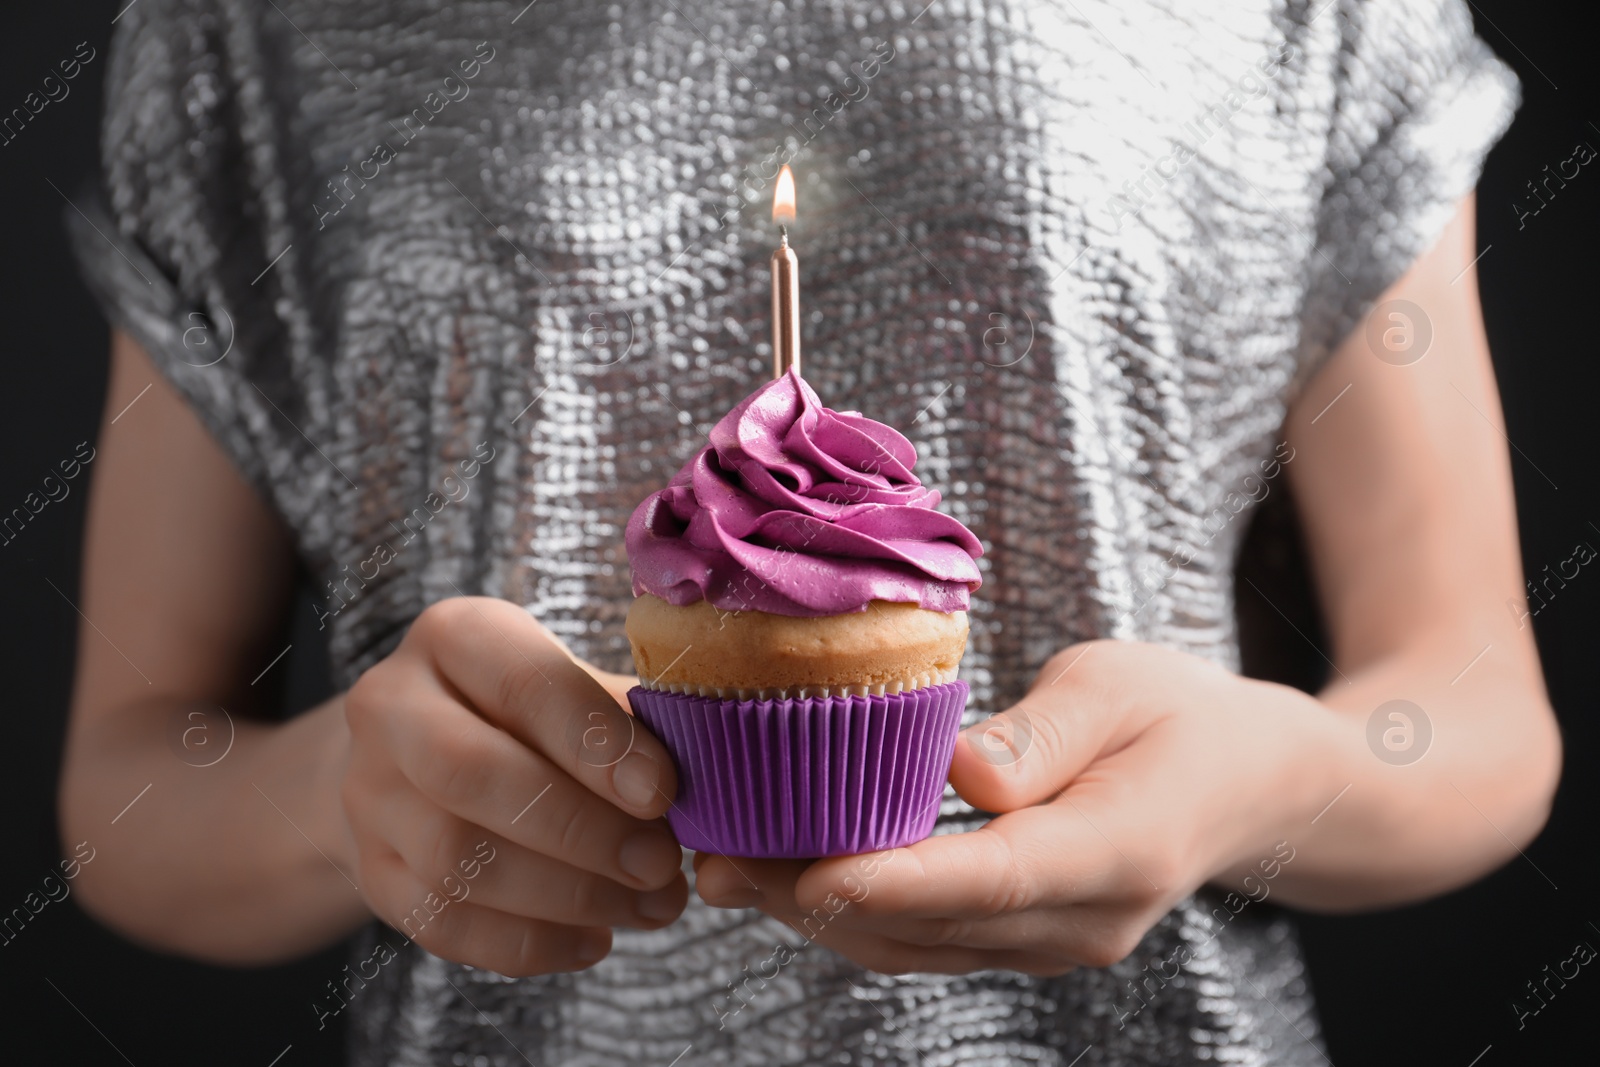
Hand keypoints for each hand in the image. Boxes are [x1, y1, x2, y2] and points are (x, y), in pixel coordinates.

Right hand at [341, 596, 685, 975]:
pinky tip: (595, 940)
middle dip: (580, 830)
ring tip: (649, 907)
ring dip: (566, 896)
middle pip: (471, 773)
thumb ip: (636, 722)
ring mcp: (367, 792)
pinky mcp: (368, 869)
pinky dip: (529, 942)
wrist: (424, 758)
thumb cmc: (535, 717)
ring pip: (455, 858)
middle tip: (662, 866)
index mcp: (456, 637)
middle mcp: (390, 705)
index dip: (597, 743)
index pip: (523, 683)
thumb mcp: (581, 690)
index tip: (664, 793)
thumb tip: (716, 773)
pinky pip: (443, 922)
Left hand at [695, 640, 1341, 975]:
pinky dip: (859, 913)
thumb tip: (960, 775)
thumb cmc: (1182, 714)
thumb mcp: (1120, 685)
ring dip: (822, 915)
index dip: (893, 882)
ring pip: (920, 946)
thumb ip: (1040, 734)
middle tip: (717, 856)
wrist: (1251, 784)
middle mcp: (1085, 920)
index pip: (991, 877)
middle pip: (934, 925)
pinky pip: (932, 940)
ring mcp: (1057, 942)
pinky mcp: (1030, 939)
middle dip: (817, 899)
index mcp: (1119, 849)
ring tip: (727, 866)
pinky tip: (792, 876)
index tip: (806, 876)